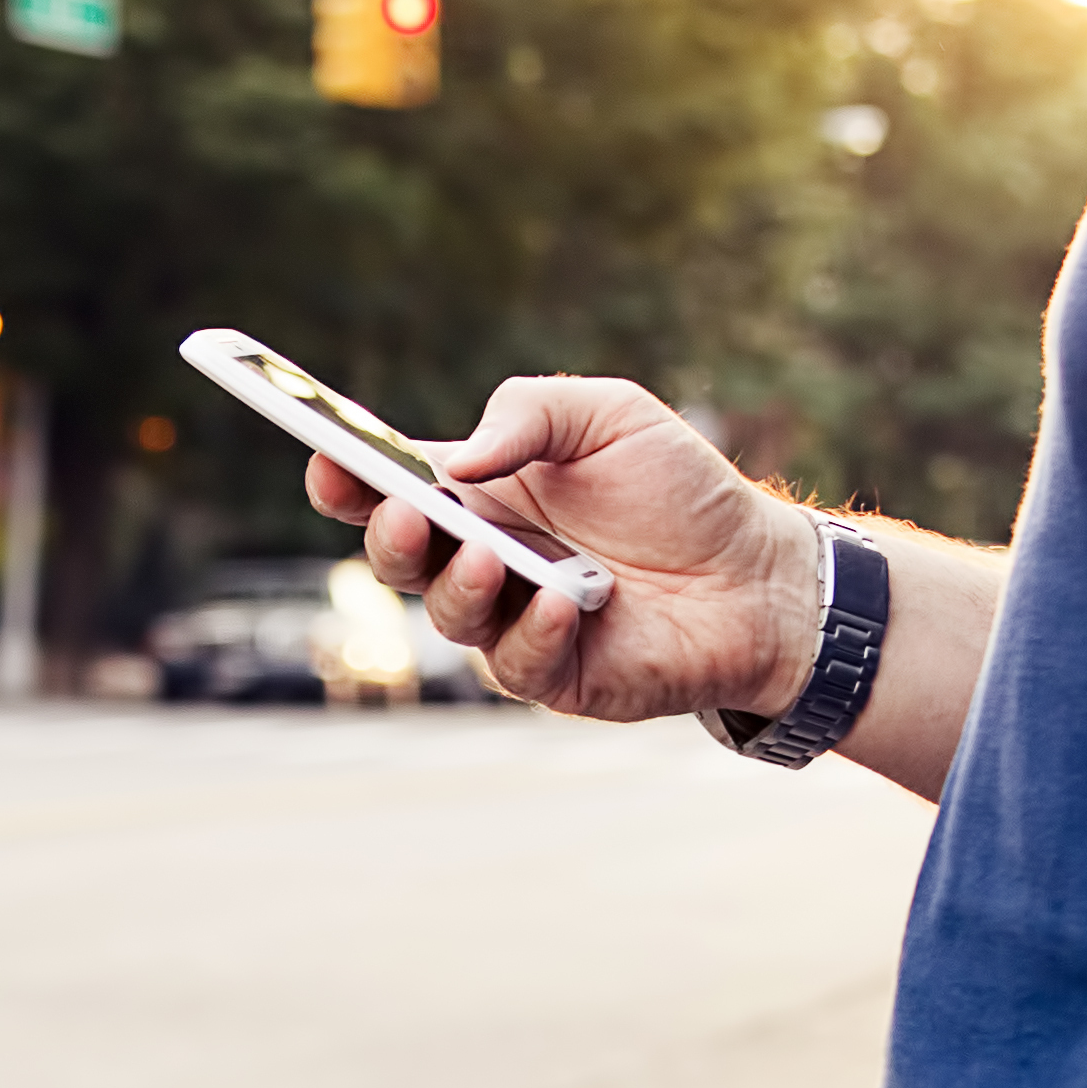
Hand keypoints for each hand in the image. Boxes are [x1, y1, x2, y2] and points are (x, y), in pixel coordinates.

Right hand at [306, 374, 827, 725]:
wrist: (759, 574)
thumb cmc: (680, 491)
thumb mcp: (609, 414)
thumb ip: (531, 412)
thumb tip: (458, 460)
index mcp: (476, 492)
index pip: (386, 488)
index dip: (344, 476)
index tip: (327, 456)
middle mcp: (479, 559)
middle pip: (399, 557)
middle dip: (390, 537)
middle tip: (405, 513)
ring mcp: (511, 621)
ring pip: (447, 615)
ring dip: (458, 587)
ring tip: (486, 559)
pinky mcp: (554, 674)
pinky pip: (517, 662)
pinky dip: (531, 632)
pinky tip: (561, 604)